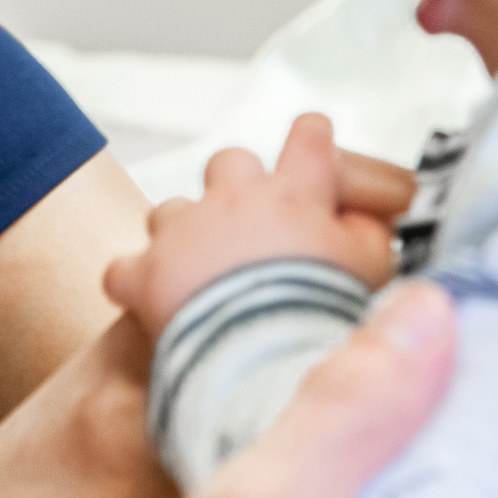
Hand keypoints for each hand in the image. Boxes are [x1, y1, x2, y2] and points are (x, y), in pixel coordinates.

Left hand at [105, 113, 399, 336]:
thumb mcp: (371, 269)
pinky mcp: (145, 273)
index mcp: (293, 194)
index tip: (312, 142)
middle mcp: (233, 199)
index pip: (308, 137)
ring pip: (173, 210)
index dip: (312, 138)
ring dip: (185, 233)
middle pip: (230, 161)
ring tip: (202, 271)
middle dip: (237, 184)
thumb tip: (361, 218)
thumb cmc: (322, 315)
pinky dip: (138, 281)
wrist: (265, 361)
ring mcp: (184, 232)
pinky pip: (126, 268)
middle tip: (252, 224)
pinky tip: (152, 301)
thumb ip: (367, 233)